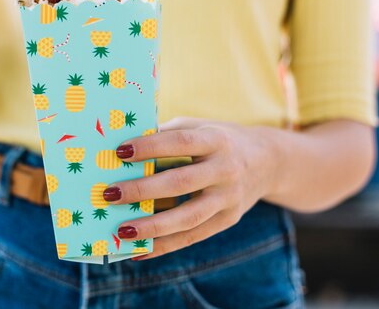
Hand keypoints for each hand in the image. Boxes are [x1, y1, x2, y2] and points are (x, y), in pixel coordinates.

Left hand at [103, 117, 277, 259]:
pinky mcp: (228, 220)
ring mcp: (229, 198)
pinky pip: (193, 236)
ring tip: (121, 230)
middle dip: (143, 190)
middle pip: (181, 183)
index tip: (120, 152)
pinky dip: (164, 245)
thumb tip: (124, 149)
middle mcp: (226, 170)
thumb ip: (167, 134)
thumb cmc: (219, 139)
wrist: (268, 161)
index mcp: (216, 140)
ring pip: (188, 217)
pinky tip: (139, 250)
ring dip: (152, 227)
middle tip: (110, 194)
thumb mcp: (199, 127)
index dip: (151, 147)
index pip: (180, 143)